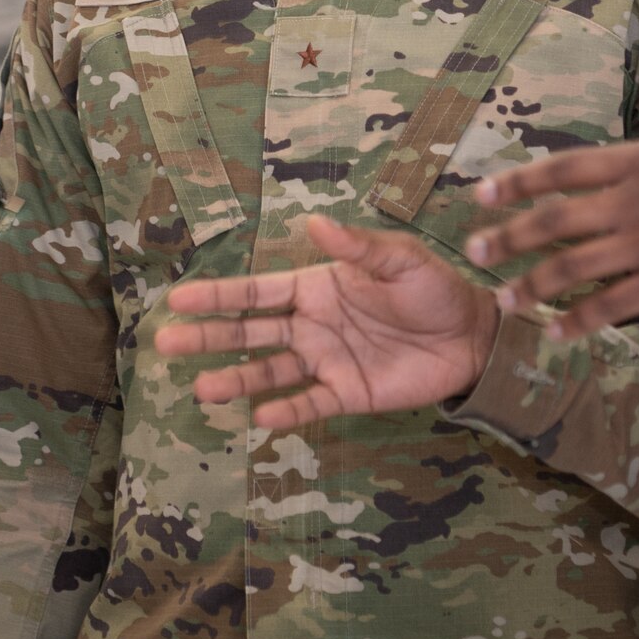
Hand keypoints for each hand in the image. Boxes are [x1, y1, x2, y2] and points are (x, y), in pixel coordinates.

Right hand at [154, 214, 499, 427]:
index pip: (257, 291)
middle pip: (250, 333)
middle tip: (166, 343)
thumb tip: (313, 221)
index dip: (219, 296)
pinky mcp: (347, 393)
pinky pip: (309, 404)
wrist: (473, 335)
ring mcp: (326, 361)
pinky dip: (285, 411)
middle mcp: (312, 324)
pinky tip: (260, 417)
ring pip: (269, 372)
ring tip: (202, 390)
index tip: (179, 299)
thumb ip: (357, 247)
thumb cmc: (435, 288)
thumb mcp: (400, 259)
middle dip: (209, 337)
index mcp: (317, 286)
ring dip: (236, 381)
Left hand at [464, 60, 638, 340]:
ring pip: (574, 269)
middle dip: (509, 237)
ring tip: (504, 301)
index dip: (520, 181)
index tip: (484, 194)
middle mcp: (637, 202)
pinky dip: (579, 322)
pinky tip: (556, 334)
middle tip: (473, 252)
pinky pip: (612, 305)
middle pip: (556, 221)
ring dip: (532, 286)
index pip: (565, 169)